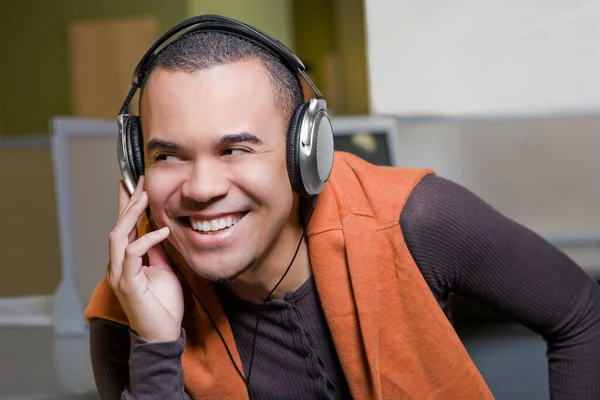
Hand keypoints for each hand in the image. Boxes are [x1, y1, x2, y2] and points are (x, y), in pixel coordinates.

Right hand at [107, 176, 183, 342]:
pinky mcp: (128, 284)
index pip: (125, 228)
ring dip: (131, 215)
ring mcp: (120, 275)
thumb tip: (161, 230)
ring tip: (145, 198)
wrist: (163, 334)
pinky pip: (132, 254)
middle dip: (128, 203)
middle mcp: (118, 266)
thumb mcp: (164, 270)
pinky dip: (148, 240)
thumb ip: (158, 252)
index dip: (128, 206)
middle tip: (140, 182)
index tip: (133, 184)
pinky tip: (164, 231)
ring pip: (118, 237)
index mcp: (127, 262)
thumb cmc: (163, 305)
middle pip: (118, 227)